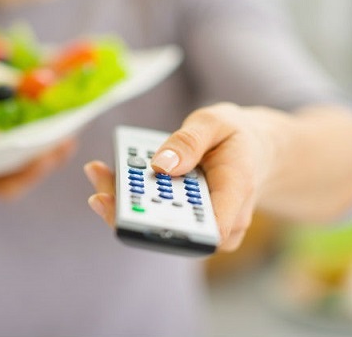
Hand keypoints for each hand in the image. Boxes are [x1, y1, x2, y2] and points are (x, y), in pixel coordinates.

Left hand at [85, 103, 276, 251]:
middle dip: (131, 210)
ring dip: (122, 199)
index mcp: (236, 193)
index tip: (133, 214)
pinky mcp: (183, 216)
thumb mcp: (217, 122)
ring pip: (156, 222)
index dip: (169, 229)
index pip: (208, 230)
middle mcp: (220, 219)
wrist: (254, 149)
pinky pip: (153, 211)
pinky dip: (129, 193)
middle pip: (171, 228)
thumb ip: (190, 142)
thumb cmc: (236, 136)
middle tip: (99, 190)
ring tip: (97, 171)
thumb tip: (161, 166)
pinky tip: (108, 171)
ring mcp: (200, 222)